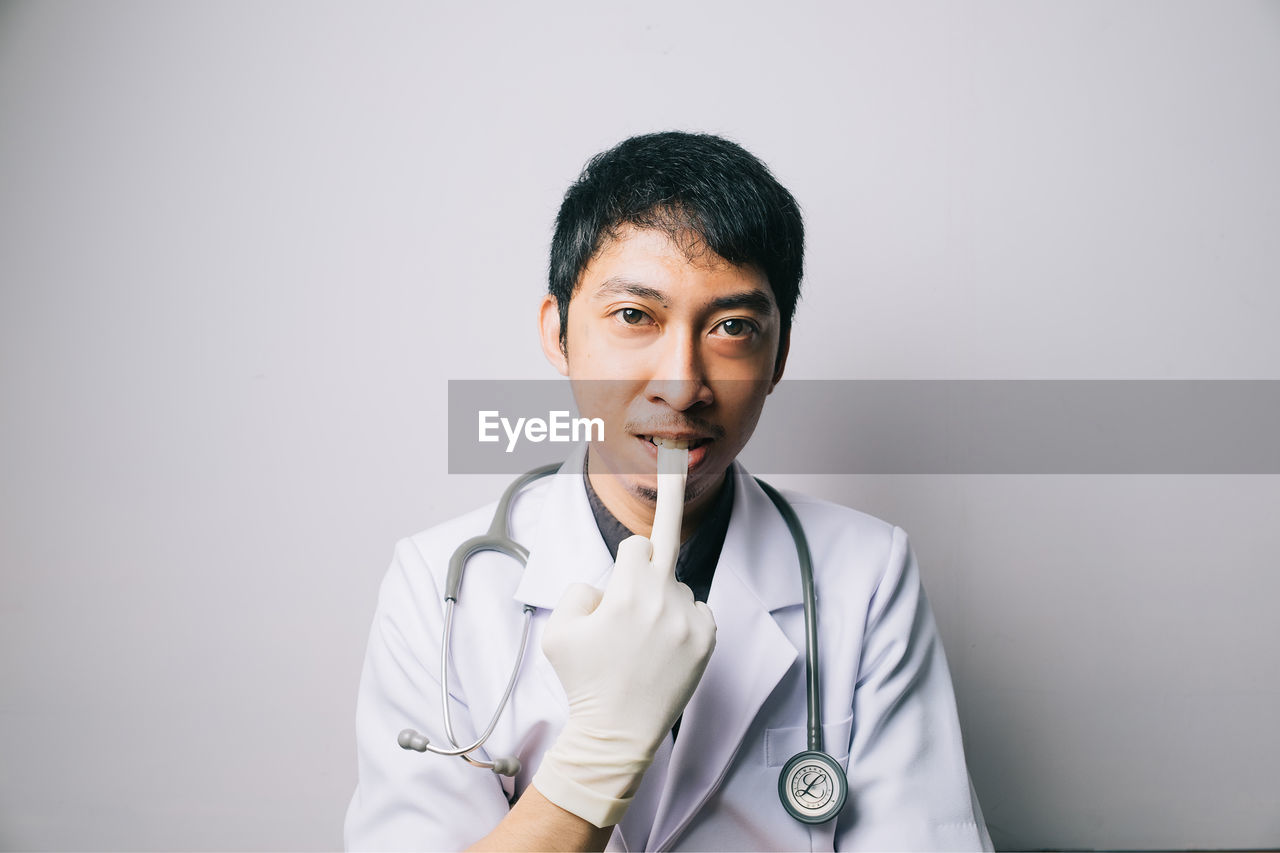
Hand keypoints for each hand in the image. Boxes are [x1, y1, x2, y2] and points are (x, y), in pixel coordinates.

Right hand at [533, 529, 716, 827]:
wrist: (617, 732)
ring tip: (645, 636)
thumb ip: (577, 593)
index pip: (638, 545)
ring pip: (679, 588)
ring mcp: (688, 621)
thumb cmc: (584, 682)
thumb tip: (607, 588)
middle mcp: (662, 600)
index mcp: (626, 593)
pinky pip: (699, 611)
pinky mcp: (705, 641)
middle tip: (673, 497)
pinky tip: (666, 643)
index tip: (629, 560)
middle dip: (662, 537)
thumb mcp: (556, 631)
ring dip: (664, 598)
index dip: (628, 555)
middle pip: (668, 550)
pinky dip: (685, 619)